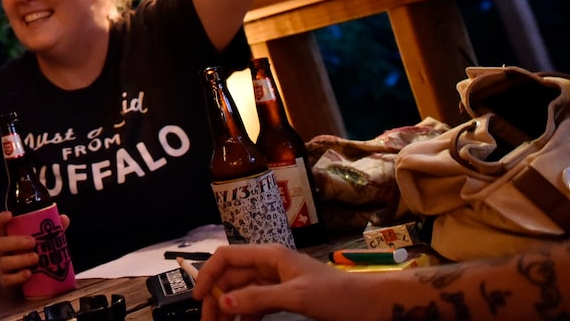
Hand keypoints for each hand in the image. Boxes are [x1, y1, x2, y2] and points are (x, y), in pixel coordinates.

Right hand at [0, 209, 71, 291]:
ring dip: (20, 260)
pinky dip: (18, 277)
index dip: (2, 220)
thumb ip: (51, 230)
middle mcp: (3, 251)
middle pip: (0, 244)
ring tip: (35, 258)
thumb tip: (64, 219)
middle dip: (15, 242)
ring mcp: (3, 267)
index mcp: (8, 237)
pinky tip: (28, 273)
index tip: (10, 215)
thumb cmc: (35, 254)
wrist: (31, 280)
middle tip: (32, 242)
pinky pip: (7, 280)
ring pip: (4, 262)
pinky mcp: (7, 282)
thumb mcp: (42, 241)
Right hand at [194, 244, 353, 320]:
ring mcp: (277, 281)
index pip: (227, 257)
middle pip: (231, 278)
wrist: (371, 305)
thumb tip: (223, 301)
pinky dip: (246, 314)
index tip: (198, 298)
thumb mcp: (296, 297)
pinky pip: (256, 304)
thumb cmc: (336, 295)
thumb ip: (258, 298)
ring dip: (229, 308)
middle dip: (216, 298)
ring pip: (241, 292)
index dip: (207, 274)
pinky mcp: (285, 297)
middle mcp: (269, 265)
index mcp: (269, 255)